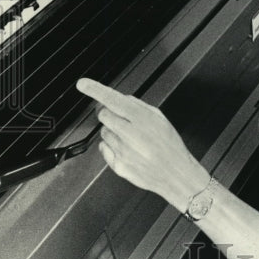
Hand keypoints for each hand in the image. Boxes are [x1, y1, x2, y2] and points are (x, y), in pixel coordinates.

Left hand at [76, 78, 209, 212]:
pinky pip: (104, 148)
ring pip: (103, 132)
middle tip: (121, 119)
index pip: (113, 99)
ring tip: (130, 139)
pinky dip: (111, 147)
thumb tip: (120, 99)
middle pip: (104, 115)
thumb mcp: (160, 119)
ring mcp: (122, 151)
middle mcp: (130, 134)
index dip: (95, 90)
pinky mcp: (117, 165)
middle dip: (109, 113)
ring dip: (112, 132)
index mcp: (142, 119)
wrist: (176, 175)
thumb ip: (139, 106)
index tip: (83, 84)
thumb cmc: (170, 147)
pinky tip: (127, 150)